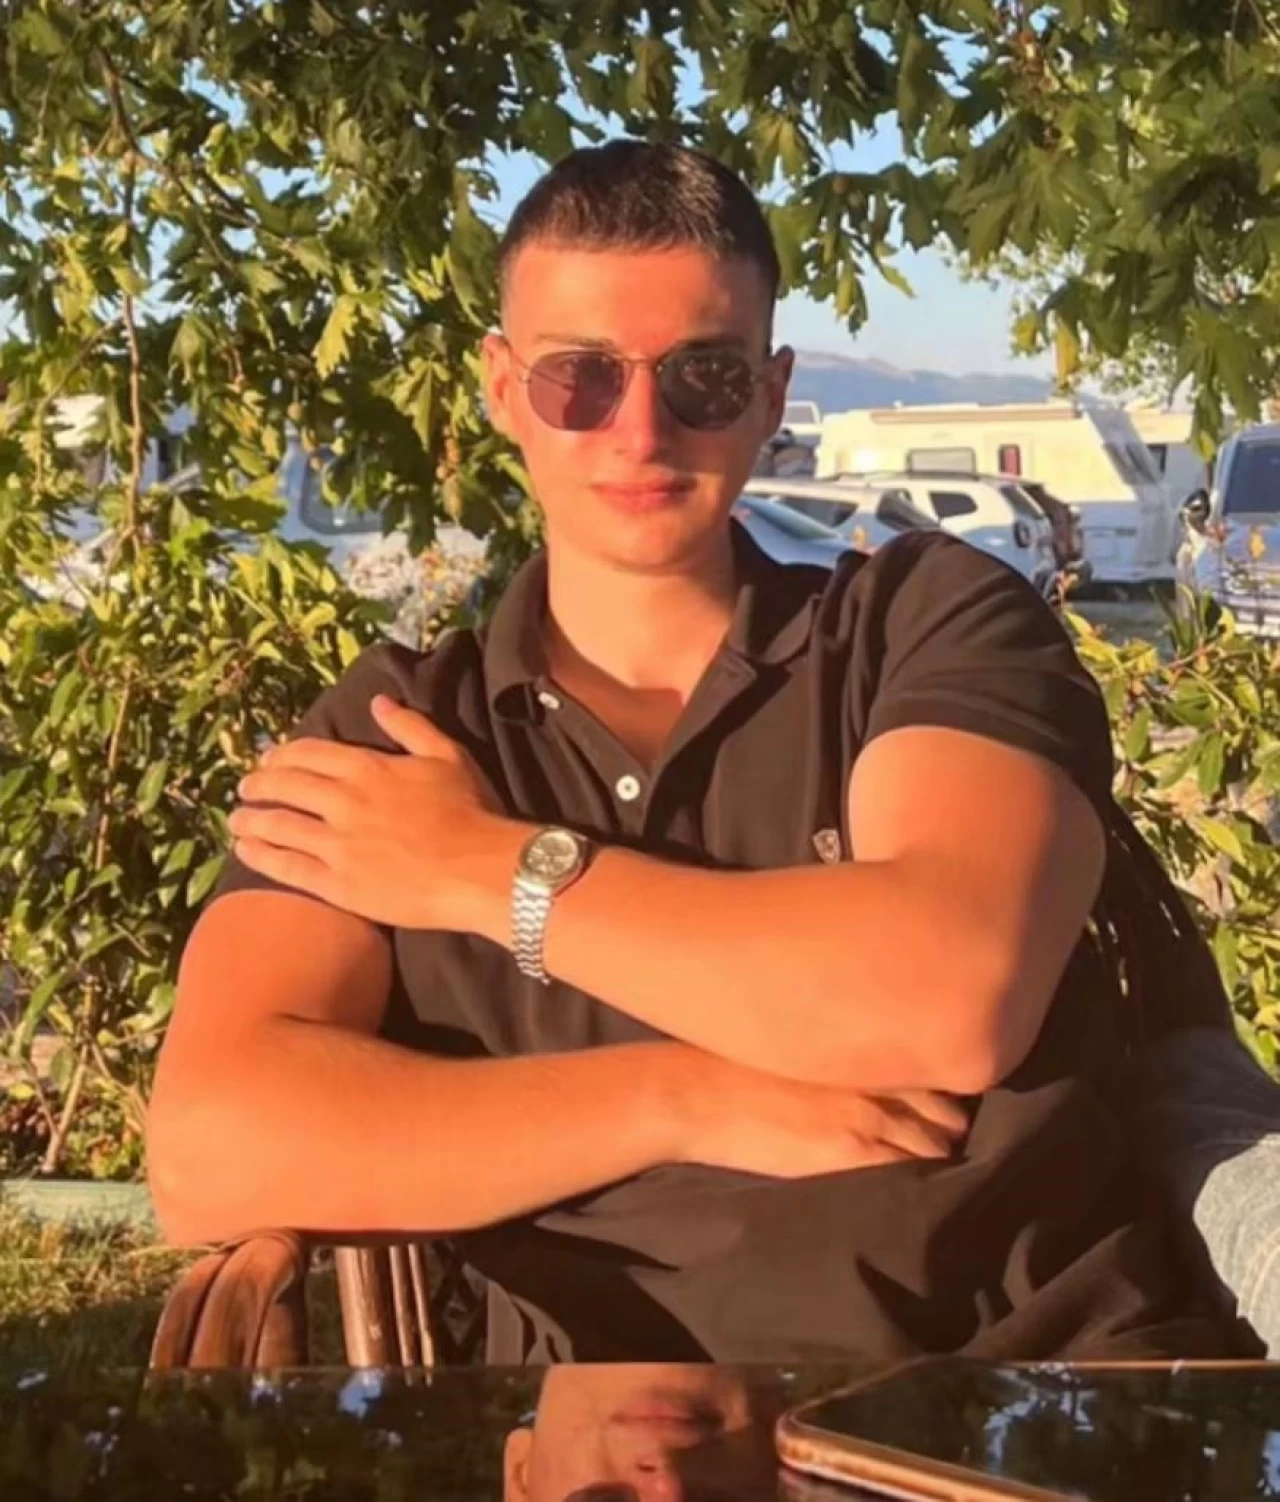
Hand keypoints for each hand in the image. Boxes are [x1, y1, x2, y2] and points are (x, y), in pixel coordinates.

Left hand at [229, 696, 523, 929]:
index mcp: (368, 768)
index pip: (309, 753)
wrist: (480, 870)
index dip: (282, 754)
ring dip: (250, 819)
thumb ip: (410, 727)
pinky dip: (261, 856)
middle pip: (286, 786)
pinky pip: (288, 868)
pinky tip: (245, 851)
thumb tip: (378, 702)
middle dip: (259, 784)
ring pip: (278, 825)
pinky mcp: (338, 885)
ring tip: (236, 820)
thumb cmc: (471, 812)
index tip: (269, 758)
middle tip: (246, 788)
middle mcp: (345, 802)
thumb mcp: (447, 756)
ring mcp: (338, 845)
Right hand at [679, 1055, 969, 1177]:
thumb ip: (846, 1054)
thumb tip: (875, 1071)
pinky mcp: (849, 1155)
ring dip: (938, 1160)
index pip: (936, 1073)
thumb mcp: (803, 1043)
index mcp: (865, 1045)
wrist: (699, 1093)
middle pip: (946, 1111)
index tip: (943, 1111)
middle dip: (950, 1130)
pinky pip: (907, 1174)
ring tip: (929, 1174)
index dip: (947, 1096)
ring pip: (934, 1148)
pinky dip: (919, 1184)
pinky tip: (915, 1193)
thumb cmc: (737, 1063)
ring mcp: (867, 1118)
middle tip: (943, 1146)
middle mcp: (876, 1076)